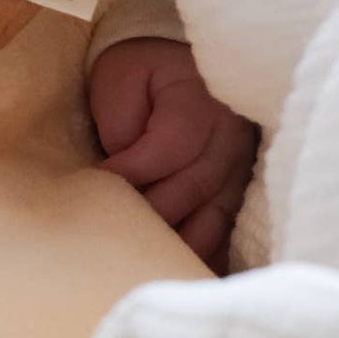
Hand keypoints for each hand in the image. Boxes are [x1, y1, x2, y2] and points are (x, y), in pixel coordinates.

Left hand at [88, 36, 258, 270]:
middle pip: (191, 188)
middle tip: (111, 231)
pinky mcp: (239, 193)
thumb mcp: (121, 76)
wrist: (180, 66)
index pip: (167, 150)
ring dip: (177, 243)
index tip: (97, 185)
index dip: (131, 172)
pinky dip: (203, 255)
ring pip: (213, 219)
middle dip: (149, 213)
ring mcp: (241, 171)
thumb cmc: (142, 72)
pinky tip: (178, 270)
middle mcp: (230, 140)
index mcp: (200, 104)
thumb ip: (120, 121)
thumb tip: (121, 174)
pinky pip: (226, 234)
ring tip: (142, 260)